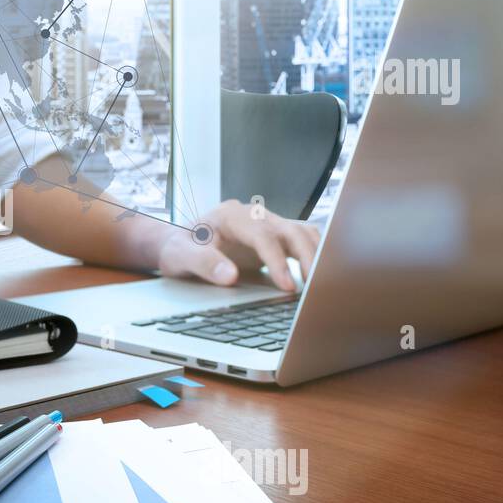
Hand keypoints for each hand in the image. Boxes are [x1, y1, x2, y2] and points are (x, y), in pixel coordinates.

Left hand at [156, 200, 319, 291]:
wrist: (179, 245)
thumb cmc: (179, 249)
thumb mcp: (180, 256)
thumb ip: (203, 263)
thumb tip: (230, 276)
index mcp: (231, 215)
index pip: (262, 235)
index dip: (277, 260)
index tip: (287, 286)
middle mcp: (254, 215)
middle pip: (291, 229)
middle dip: (308, 257)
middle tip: (315, 286)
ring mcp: (267, 225)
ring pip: (303, 233)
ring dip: (317, 256)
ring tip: (323, 285)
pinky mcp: (275, 238)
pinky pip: (302, 242)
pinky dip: (315, 256)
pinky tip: (321, 277)